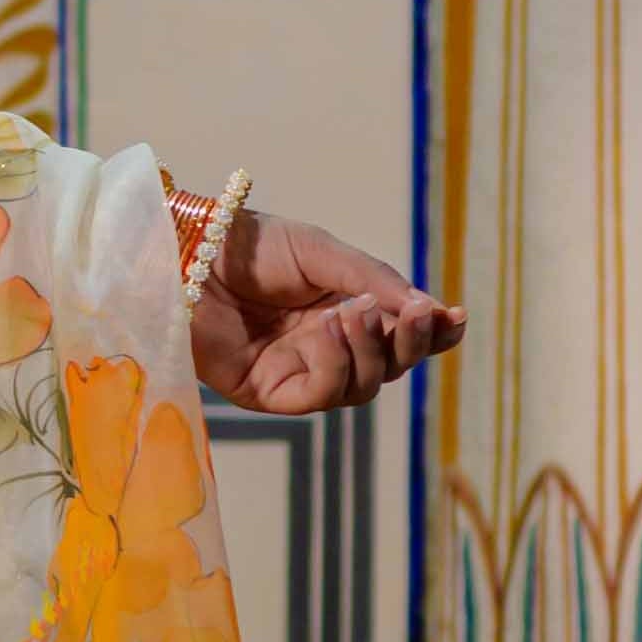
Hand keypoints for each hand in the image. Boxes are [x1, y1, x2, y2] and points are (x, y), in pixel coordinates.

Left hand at [190, 206, 461, 417]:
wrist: (187, 253)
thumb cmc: (248, 245)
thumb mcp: (321, 253)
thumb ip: (372, 280)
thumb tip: (430, 309)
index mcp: (345, 309)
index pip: (400, 333)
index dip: (432, 333)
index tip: (455, 318)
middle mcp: (328, 346)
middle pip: (390, 366)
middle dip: (409, 344)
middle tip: (411, 316)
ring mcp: (300, 372)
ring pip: (363, 386)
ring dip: (370, 353)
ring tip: (353, 314)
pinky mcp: (270, 393)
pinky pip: (320, 395)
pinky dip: (335, 365)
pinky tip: (328, 331)